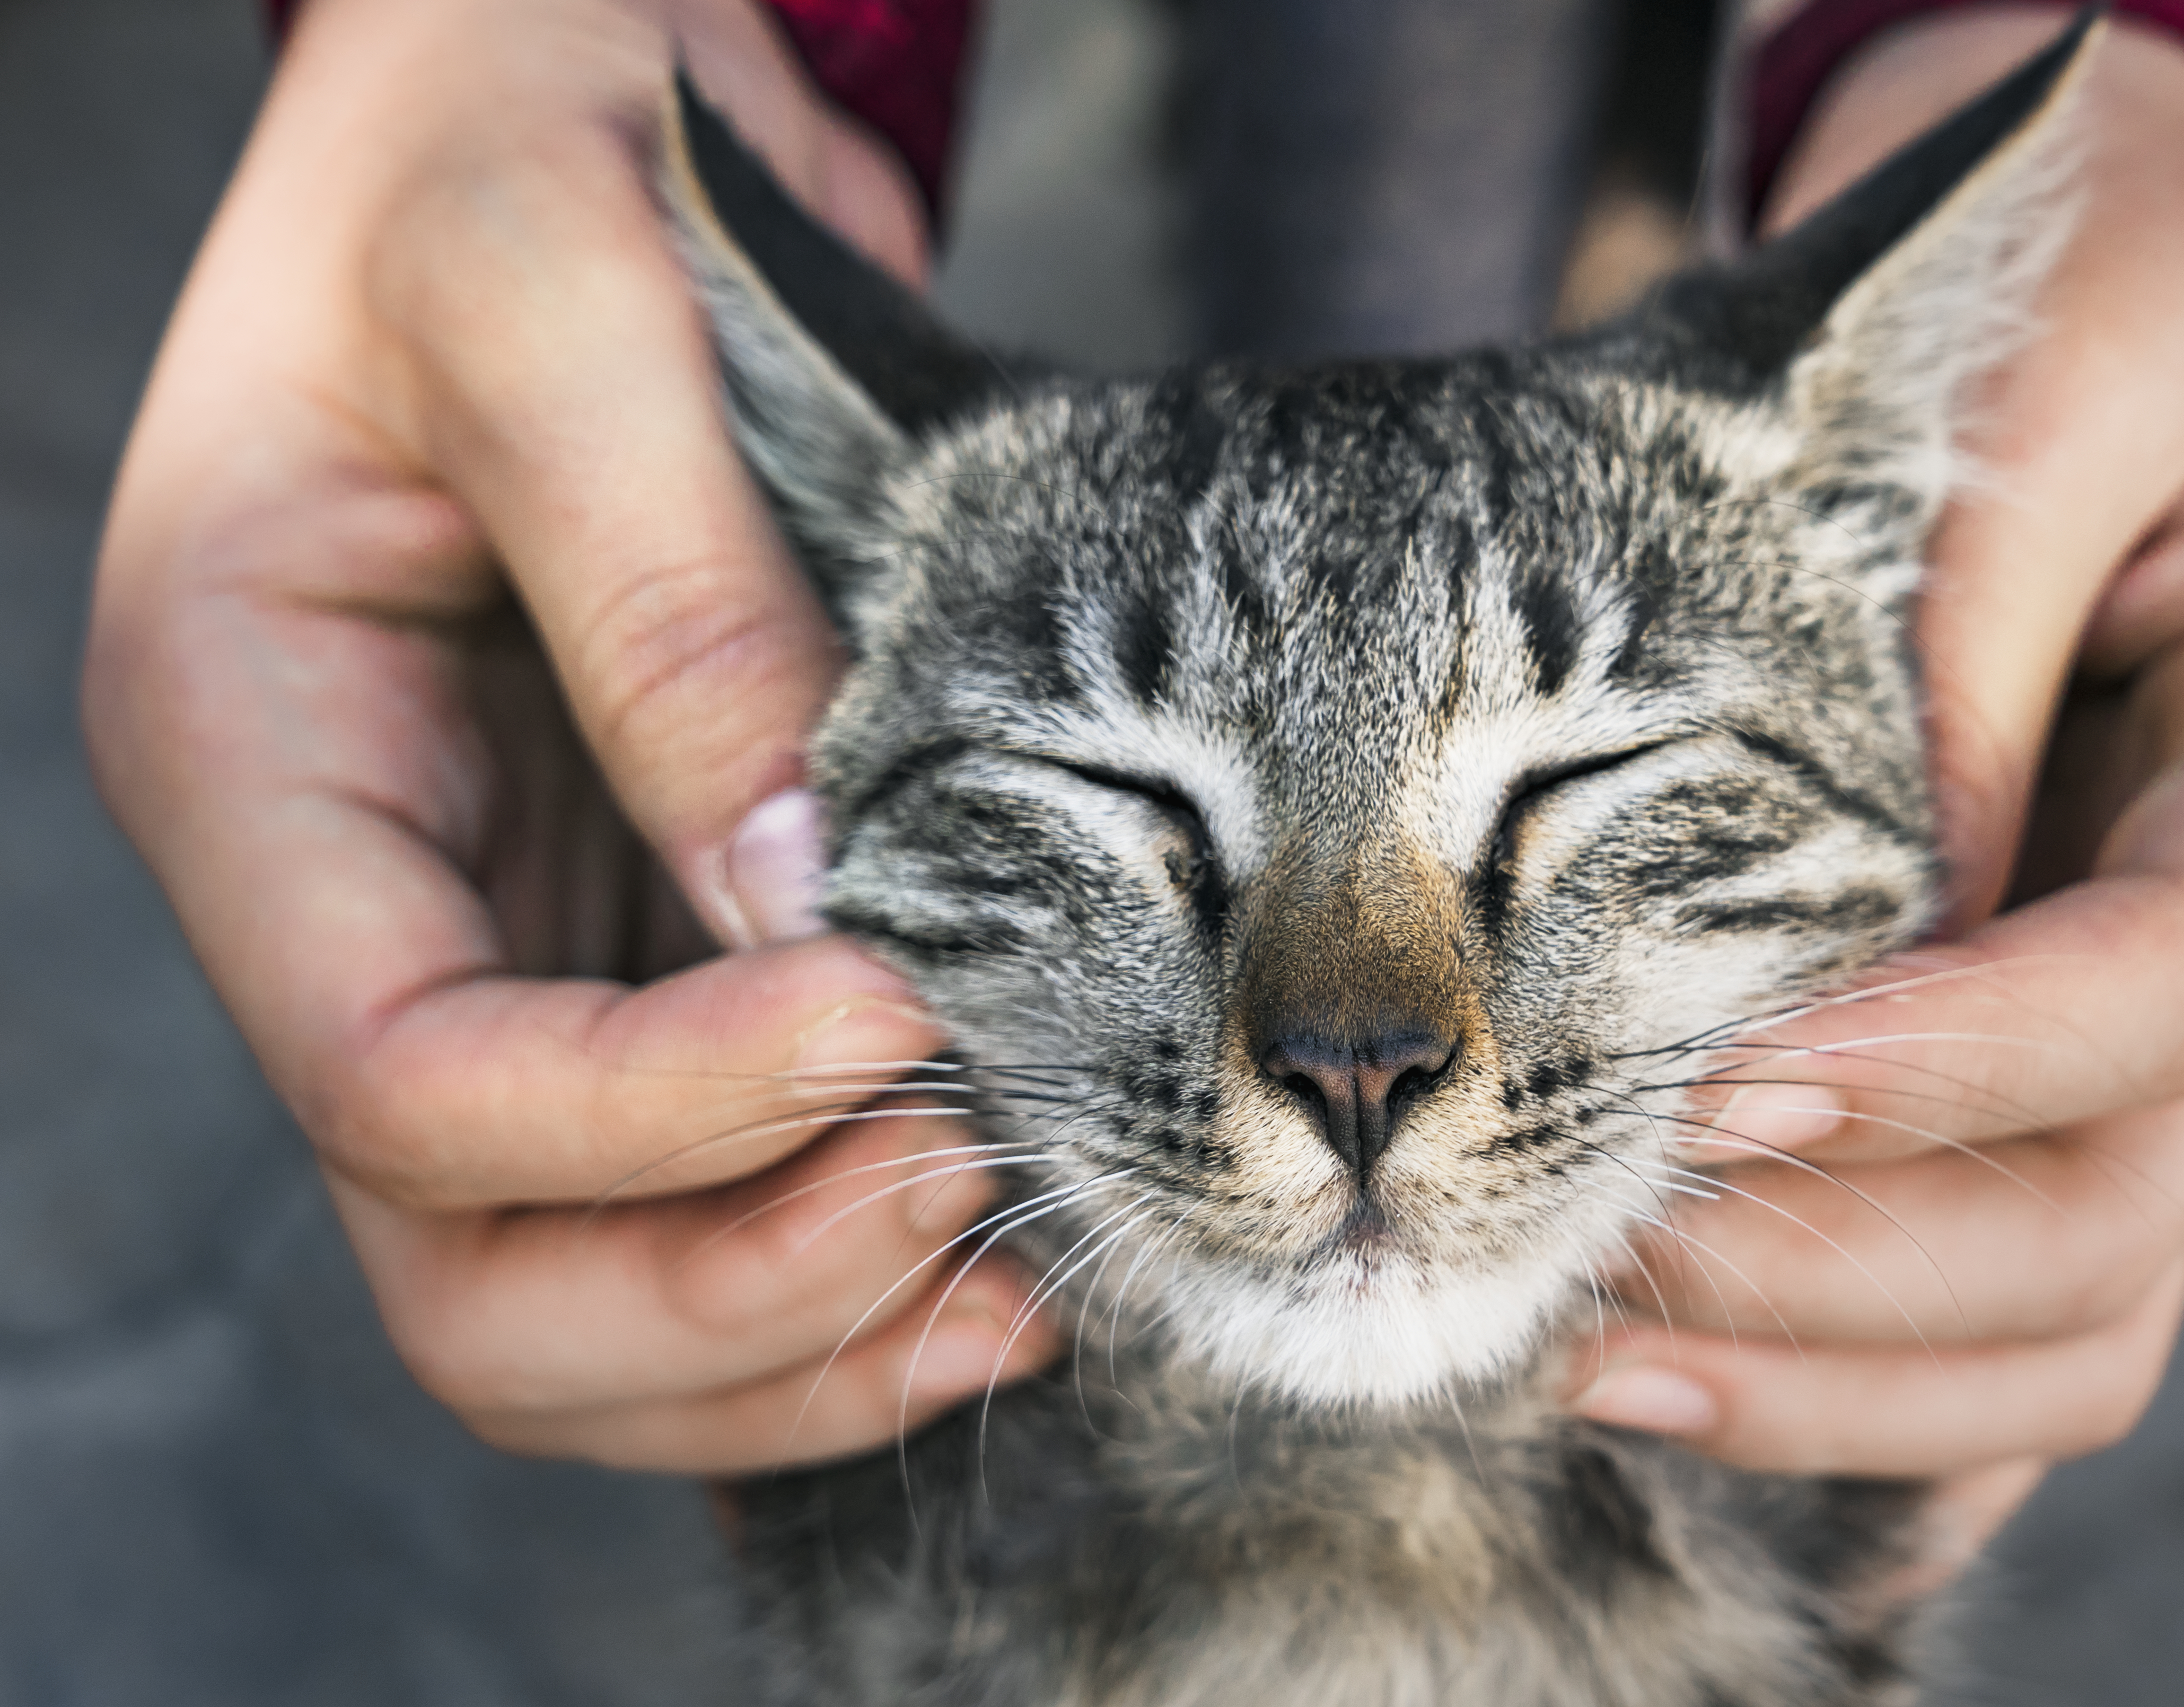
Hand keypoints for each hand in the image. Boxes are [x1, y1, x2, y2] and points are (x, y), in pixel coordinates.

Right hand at [86, 0, 1052, 1472]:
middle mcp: (359, 897)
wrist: (562, 88)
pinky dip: (844, 1261)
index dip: (649, 1112)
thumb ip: (666, 599)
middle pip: (471, 1264)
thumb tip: (801, 900)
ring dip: (798, 1327)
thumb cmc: (512, 134)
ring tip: (1018, 1265)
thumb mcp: (560, 300)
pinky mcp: (640, 941)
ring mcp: (502, 941)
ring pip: (585, 1286)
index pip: (399, 1073)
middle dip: (722, 1284)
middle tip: (972, 1191)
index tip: (896, 1019)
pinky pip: (704, 1195)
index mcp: (252, 754)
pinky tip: (1003, 1237)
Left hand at [1568, 8, 2183, 1566]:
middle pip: (2121, 1195)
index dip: (1964, 1058)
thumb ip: (1941, 669)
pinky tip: (1691, 1402)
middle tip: (1592, 1235)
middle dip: (1853, 1256)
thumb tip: (1818, 965)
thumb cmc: (2077, 285)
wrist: (2098, 274)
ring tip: (1582, 1350)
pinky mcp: (2076, 1064)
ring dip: (1836, 1367)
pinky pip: (2022, 1294)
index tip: (1722, 1080)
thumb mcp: (2025, 389)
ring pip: (2075, 1303)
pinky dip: (1870, 1380)